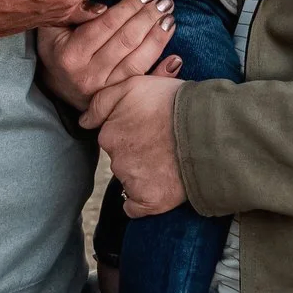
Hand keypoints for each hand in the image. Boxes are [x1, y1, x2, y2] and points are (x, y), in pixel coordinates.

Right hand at [36, 0, 180, 111]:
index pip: (106, 26)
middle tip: (164, 2)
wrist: (56, 85)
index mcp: (71, 55)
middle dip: (148, 18)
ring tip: (170, 20)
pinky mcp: (117, 99)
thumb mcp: (54, 28)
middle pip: (125, 42)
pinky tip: (175, 59)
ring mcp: (104, 91)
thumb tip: (104, 4)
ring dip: (158, 39)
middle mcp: (88, 75)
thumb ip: (75, 13)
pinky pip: (142, 85)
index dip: (128, 8)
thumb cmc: (57, 49)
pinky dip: (161, 73)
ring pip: (137, 62)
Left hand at [90, 76, 186, 215]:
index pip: (112, 137)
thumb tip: (83, 121)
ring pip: (130, 180)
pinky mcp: (149, 201)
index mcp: (108, 133)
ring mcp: (131, 182)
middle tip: (164, 143)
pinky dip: (146, 200)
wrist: (209, 129)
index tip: (150, 129)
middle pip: (121, 159)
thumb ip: (101, 102)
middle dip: (137, 153)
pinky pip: (136, 207)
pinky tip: (163, 185)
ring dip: (145, 174)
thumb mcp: (133, 85)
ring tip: (171, 160)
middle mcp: (115, 159)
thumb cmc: (174, 102)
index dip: (132, 131)